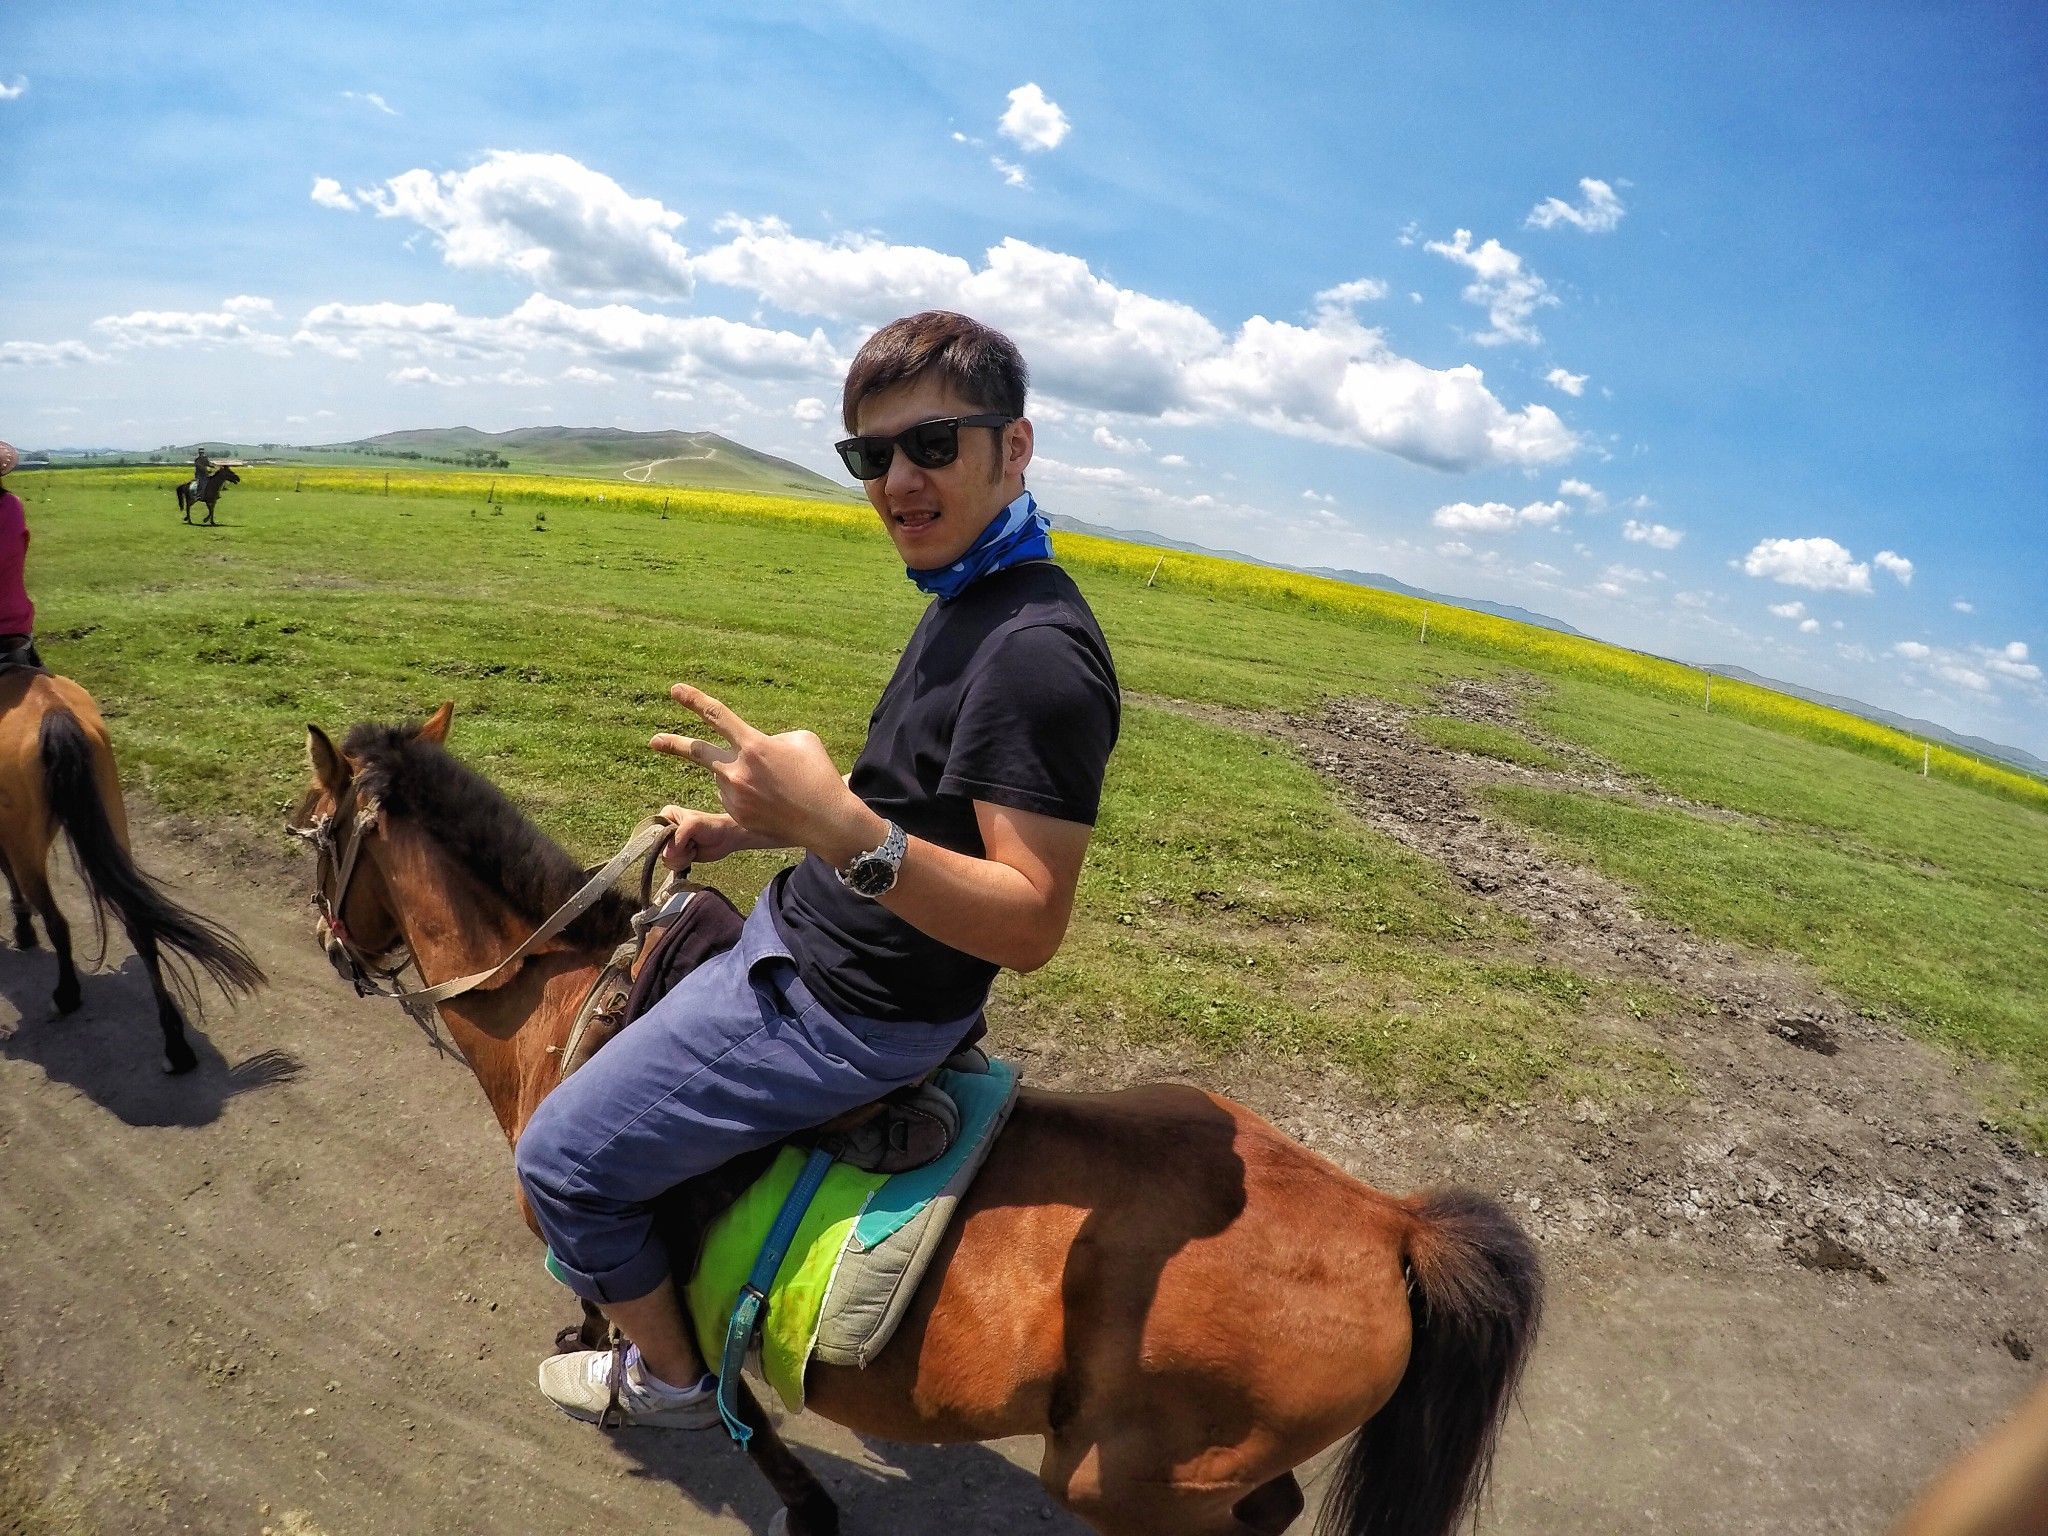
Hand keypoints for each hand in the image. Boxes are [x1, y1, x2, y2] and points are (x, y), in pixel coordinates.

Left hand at [650, 685, 879, 859]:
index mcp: (754, 745)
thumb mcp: (801, 740)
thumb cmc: (818, 774)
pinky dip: (746, 794)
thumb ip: (770, 737)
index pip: (717, 717)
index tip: (676, 690)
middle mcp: (738, 771)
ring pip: (725, 776)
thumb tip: (750, 747)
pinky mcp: (737, 816)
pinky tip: (770, 800)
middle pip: (697, 753)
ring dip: (741, 775)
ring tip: (774, 786)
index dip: (694, 701)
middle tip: (653, 742)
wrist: (826, 820)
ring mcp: (735, 796)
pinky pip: (732, 796)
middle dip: (672, 745)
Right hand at [653, 805, 750, 870]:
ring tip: (693, 848)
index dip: (664, 840)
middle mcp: (665, 830)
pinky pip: (672, 866)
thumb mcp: (693, 825)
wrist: (726, 838)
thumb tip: (667, 855)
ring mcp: (671, 844)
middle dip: (677, 850)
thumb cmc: (711, 826)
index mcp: (666, 816)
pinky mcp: (677, 856)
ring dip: (682, 857)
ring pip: (665, 859)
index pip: (653, 831)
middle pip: (658, 848)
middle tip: (691, 843)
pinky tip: (693, 854)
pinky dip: (684, 863)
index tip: (681, 839)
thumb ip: (678, 837)